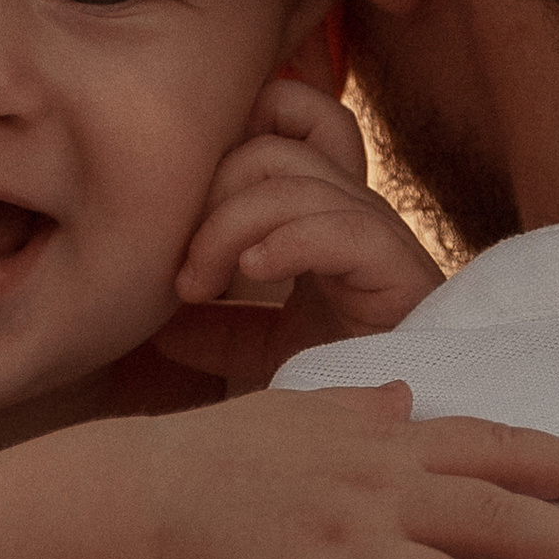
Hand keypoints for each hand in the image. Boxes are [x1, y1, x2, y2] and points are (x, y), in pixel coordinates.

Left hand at [160, 79, 442, 388]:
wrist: (384, 441)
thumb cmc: (332, 390)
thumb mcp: (260, 352)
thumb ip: (216, 327)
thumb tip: (157, 319)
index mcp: (322, 215)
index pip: (289, 117)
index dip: (231, 134)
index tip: (173, 201)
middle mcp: (354, 214)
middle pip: (275, 148)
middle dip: (211, 197)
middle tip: (181, 274)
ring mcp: (380, 238)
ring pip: (300, 182)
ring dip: (230, 228)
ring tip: (198, 287)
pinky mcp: (400, 271)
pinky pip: (344, 227)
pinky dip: (287, 241)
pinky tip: (252, 273)